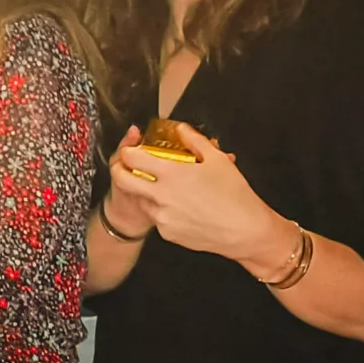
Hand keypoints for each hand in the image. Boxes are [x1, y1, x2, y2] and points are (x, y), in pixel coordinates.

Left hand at [108, 121, 279, 263]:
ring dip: (145, 192)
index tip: (130, 150)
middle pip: (124, 180)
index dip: (127, 151)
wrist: (244, 231)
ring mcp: (162, 217)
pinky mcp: (167, 233)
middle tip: (123, 166)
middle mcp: (162, 195)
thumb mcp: (218, 159)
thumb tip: (181, 129)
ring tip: (163, 188)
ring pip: (142, 200)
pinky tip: (181, 207)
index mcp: (172, 173)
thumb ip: (194, 140)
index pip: (133, 158)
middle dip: (119, 170)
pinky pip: (158, 218)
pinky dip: (163, 210)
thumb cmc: (235, 195)